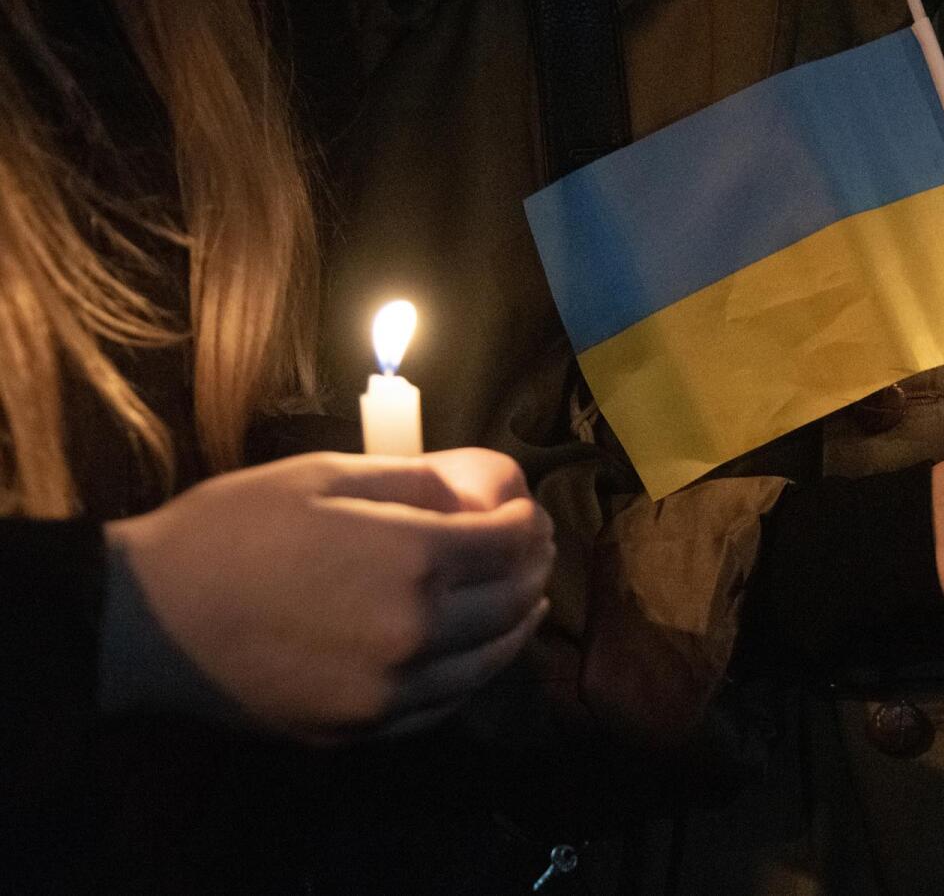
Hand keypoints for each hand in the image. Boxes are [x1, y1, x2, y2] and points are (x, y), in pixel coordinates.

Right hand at [105, 449, 553, 741]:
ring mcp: (392, 691)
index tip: (524, 506)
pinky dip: (473, 673)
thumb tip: (486, 489)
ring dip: (516, 625)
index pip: (510, 540)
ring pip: (488, 661)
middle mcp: (418, 632)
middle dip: (533, 567)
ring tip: (526, 599)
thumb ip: (420, 482)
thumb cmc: (234, 528)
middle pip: (511, 601)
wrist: (148, 618)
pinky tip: (475, 653)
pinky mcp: (362, 728)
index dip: (526, 518)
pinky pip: (443, 705)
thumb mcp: (328, 477)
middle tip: (534, 548)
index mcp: (413, 559)